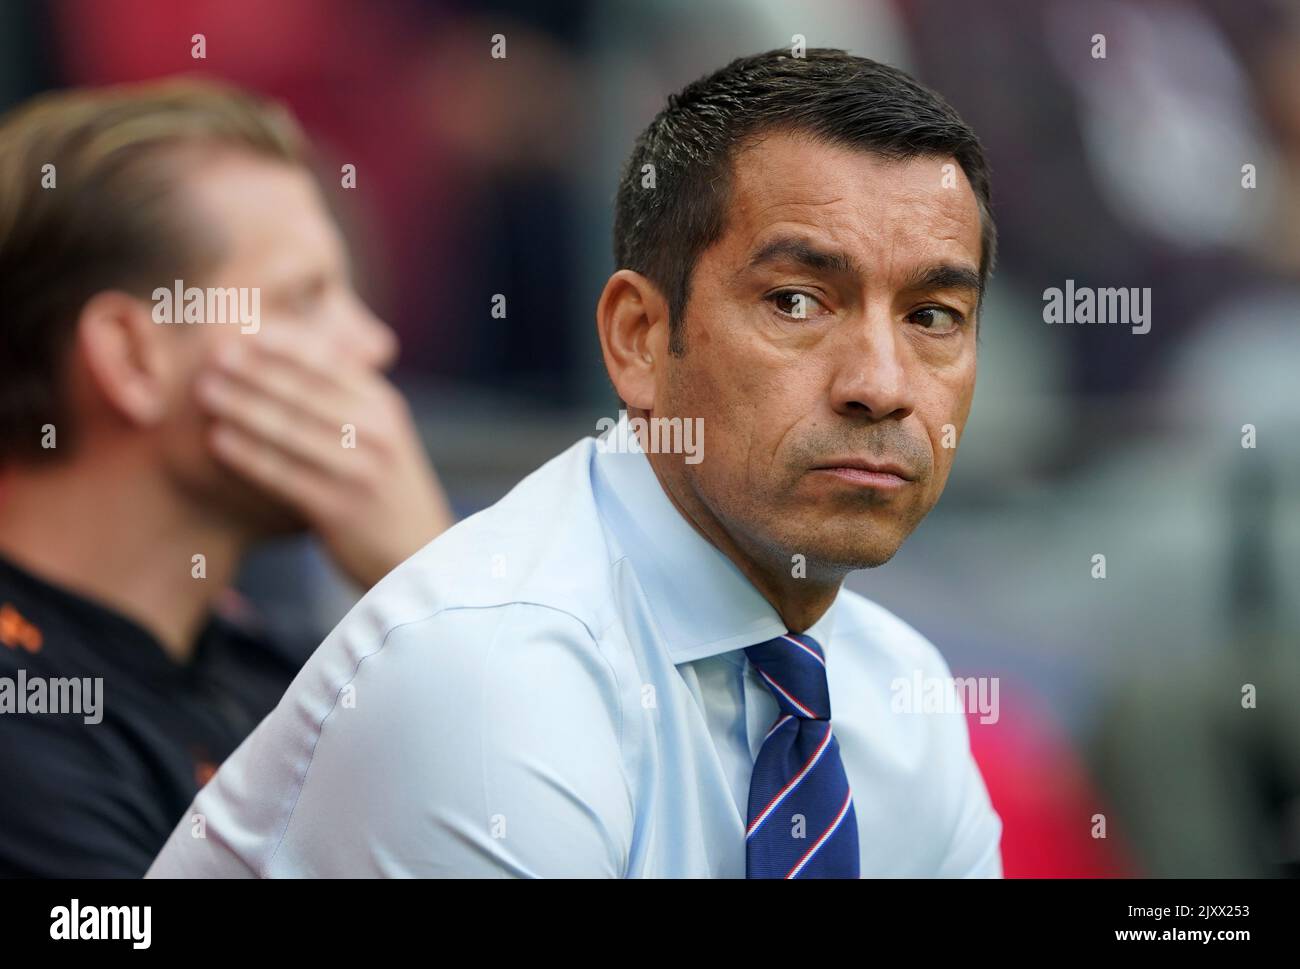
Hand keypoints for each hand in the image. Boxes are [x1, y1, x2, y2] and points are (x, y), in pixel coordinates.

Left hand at [195, 331, 453, 588]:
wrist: (420, 555)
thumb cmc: (385, 489)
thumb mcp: (382, 435)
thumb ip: (346, 401)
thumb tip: (293, 356)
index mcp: (384, 406)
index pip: (330, 362)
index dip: (284, 343)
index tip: (245, 328)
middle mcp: (376, 433)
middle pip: (305, 391)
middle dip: (255, 368)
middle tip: (212, 350)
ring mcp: (359, 471)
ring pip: (290, 430)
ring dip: (242, 406)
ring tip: (204, 391)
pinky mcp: (340, 509)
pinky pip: (284, 475)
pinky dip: (248, 456)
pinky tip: (218, 441)